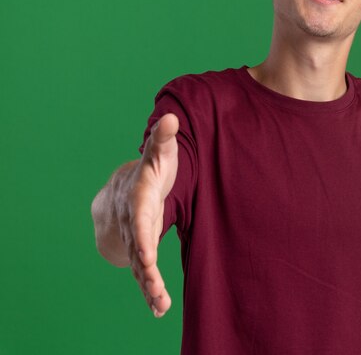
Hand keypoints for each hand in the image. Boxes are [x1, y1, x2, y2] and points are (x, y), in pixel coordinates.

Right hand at [115, 113, 178, 316]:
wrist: (126, 188)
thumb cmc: (150, 169)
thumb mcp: (158, 152)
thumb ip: (163, 138)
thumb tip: (170, 117)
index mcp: (138, 200)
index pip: (139, 221)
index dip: (141, 237)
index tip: (146, 255)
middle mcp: (133, 223)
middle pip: (138, 249)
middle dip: (146, 271)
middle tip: (156, 291)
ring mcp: (135, 239)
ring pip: (140, 265)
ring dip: (149, 286)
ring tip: (160, 305)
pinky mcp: (141, 249)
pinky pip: (144, 271)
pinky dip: (150, 288)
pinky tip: (159, 308)